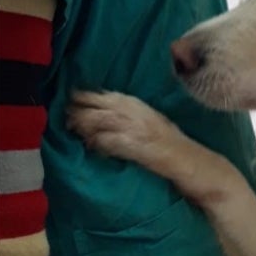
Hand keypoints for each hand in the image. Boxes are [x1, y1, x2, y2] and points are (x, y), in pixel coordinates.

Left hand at [66, 90, 182, 174]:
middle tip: (67, 118)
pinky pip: (107, 141)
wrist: (188, 159)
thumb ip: (127, 114)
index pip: (103, 95)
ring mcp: (132, 128)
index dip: (84, 97)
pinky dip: (96, 144)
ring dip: (83, 127)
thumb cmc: (170, 142)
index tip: (72, 100)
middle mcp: (132, 112)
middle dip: (78, 112)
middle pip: (96, 107)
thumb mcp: (149, 119)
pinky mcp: (132, 145)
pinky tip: (90, 147)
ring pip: (97, 122)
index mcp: (135, 104)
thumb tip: (102, 111)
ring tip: (74, 131)